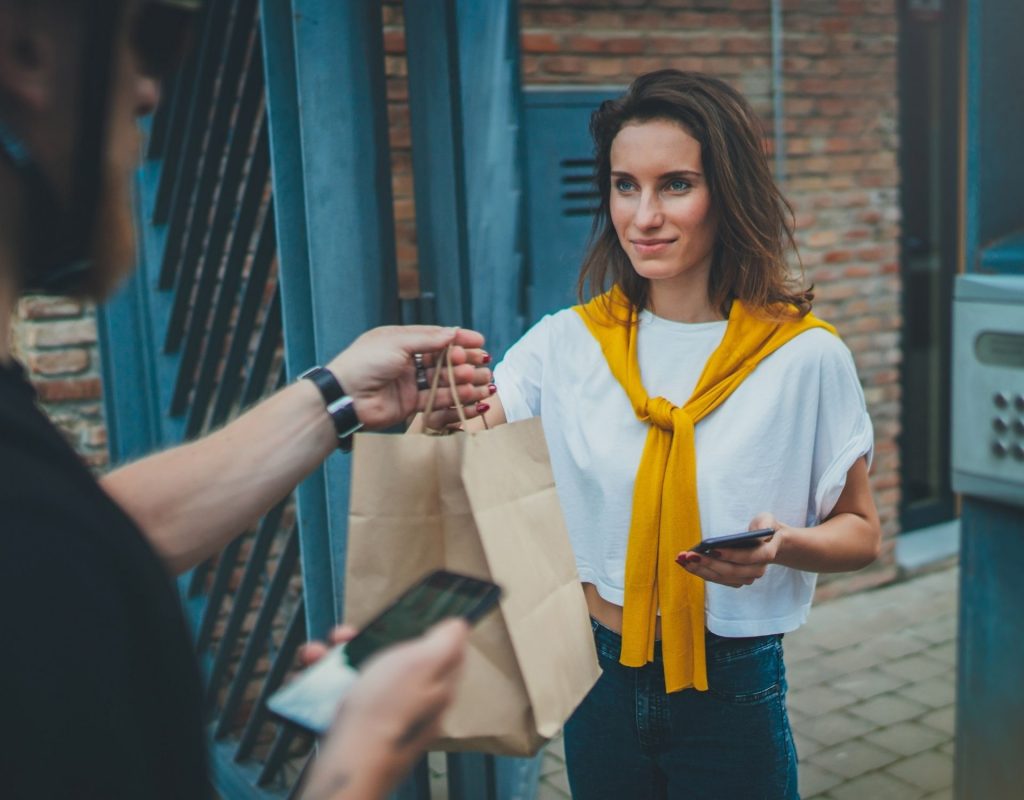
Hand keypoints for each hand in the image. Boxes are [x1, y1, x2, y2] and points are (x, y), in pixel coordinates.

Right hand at [301, 619, 468, 799]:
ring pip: (361, 679)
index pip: (438, 652)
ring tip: (313, 656)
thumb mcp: (422, 662)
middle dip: (363, 643)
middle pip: (393, 663)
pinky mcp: (356, 733)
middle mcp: (413, 705)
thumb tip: (459, 626)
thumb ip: (444, 643)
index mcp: (437, 687)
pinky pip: (340, 701)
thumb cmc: (385, 712)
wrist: (349, 764)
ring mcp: (384, 720)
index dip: (416, 628)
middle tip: (340, 637)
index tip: (392, 618)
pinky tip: (305, 682)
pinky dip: (321, 688)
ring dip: (334, 661)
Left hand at [326, 326, 493, 430]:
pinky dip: (453, 398)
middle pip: (442, 360)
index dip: (459, 339)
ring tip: (480, 381)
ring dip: (462, 381)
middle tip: (483, 364)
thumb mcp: (397, 343)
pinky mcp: (409, 404)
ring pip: (441, 380)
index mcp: (401, 341)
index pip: (436, 337)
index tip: (479, 341)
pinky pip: (435, 400)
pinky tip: (469, 396)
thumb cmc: (364, 362)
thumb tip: (453, 332)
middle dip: (464, 362)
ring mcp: (408, 383)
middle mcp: (406, 360)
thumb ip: (427, 339)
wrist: (344, 397)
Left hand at [676, 514, 781, 588]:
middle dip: (708, 563)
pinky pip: (716, 578)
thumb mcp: (768, 520)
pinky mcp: (735, 580)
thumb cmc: (764, 528)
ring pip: (721, 577)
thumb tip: (756, 532)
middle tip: (689, 555)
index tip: (712, 550)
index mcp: (766, 554)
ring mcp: (746, 578)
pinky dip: (700, 572)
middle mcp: (757, 570)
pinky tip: (685, 564)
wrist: (769, 543)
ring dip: (700, 570)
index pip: (748, 557)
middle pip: (731, 570)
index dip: (730, 555)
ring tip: (683, 560)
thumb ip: (766, 523)